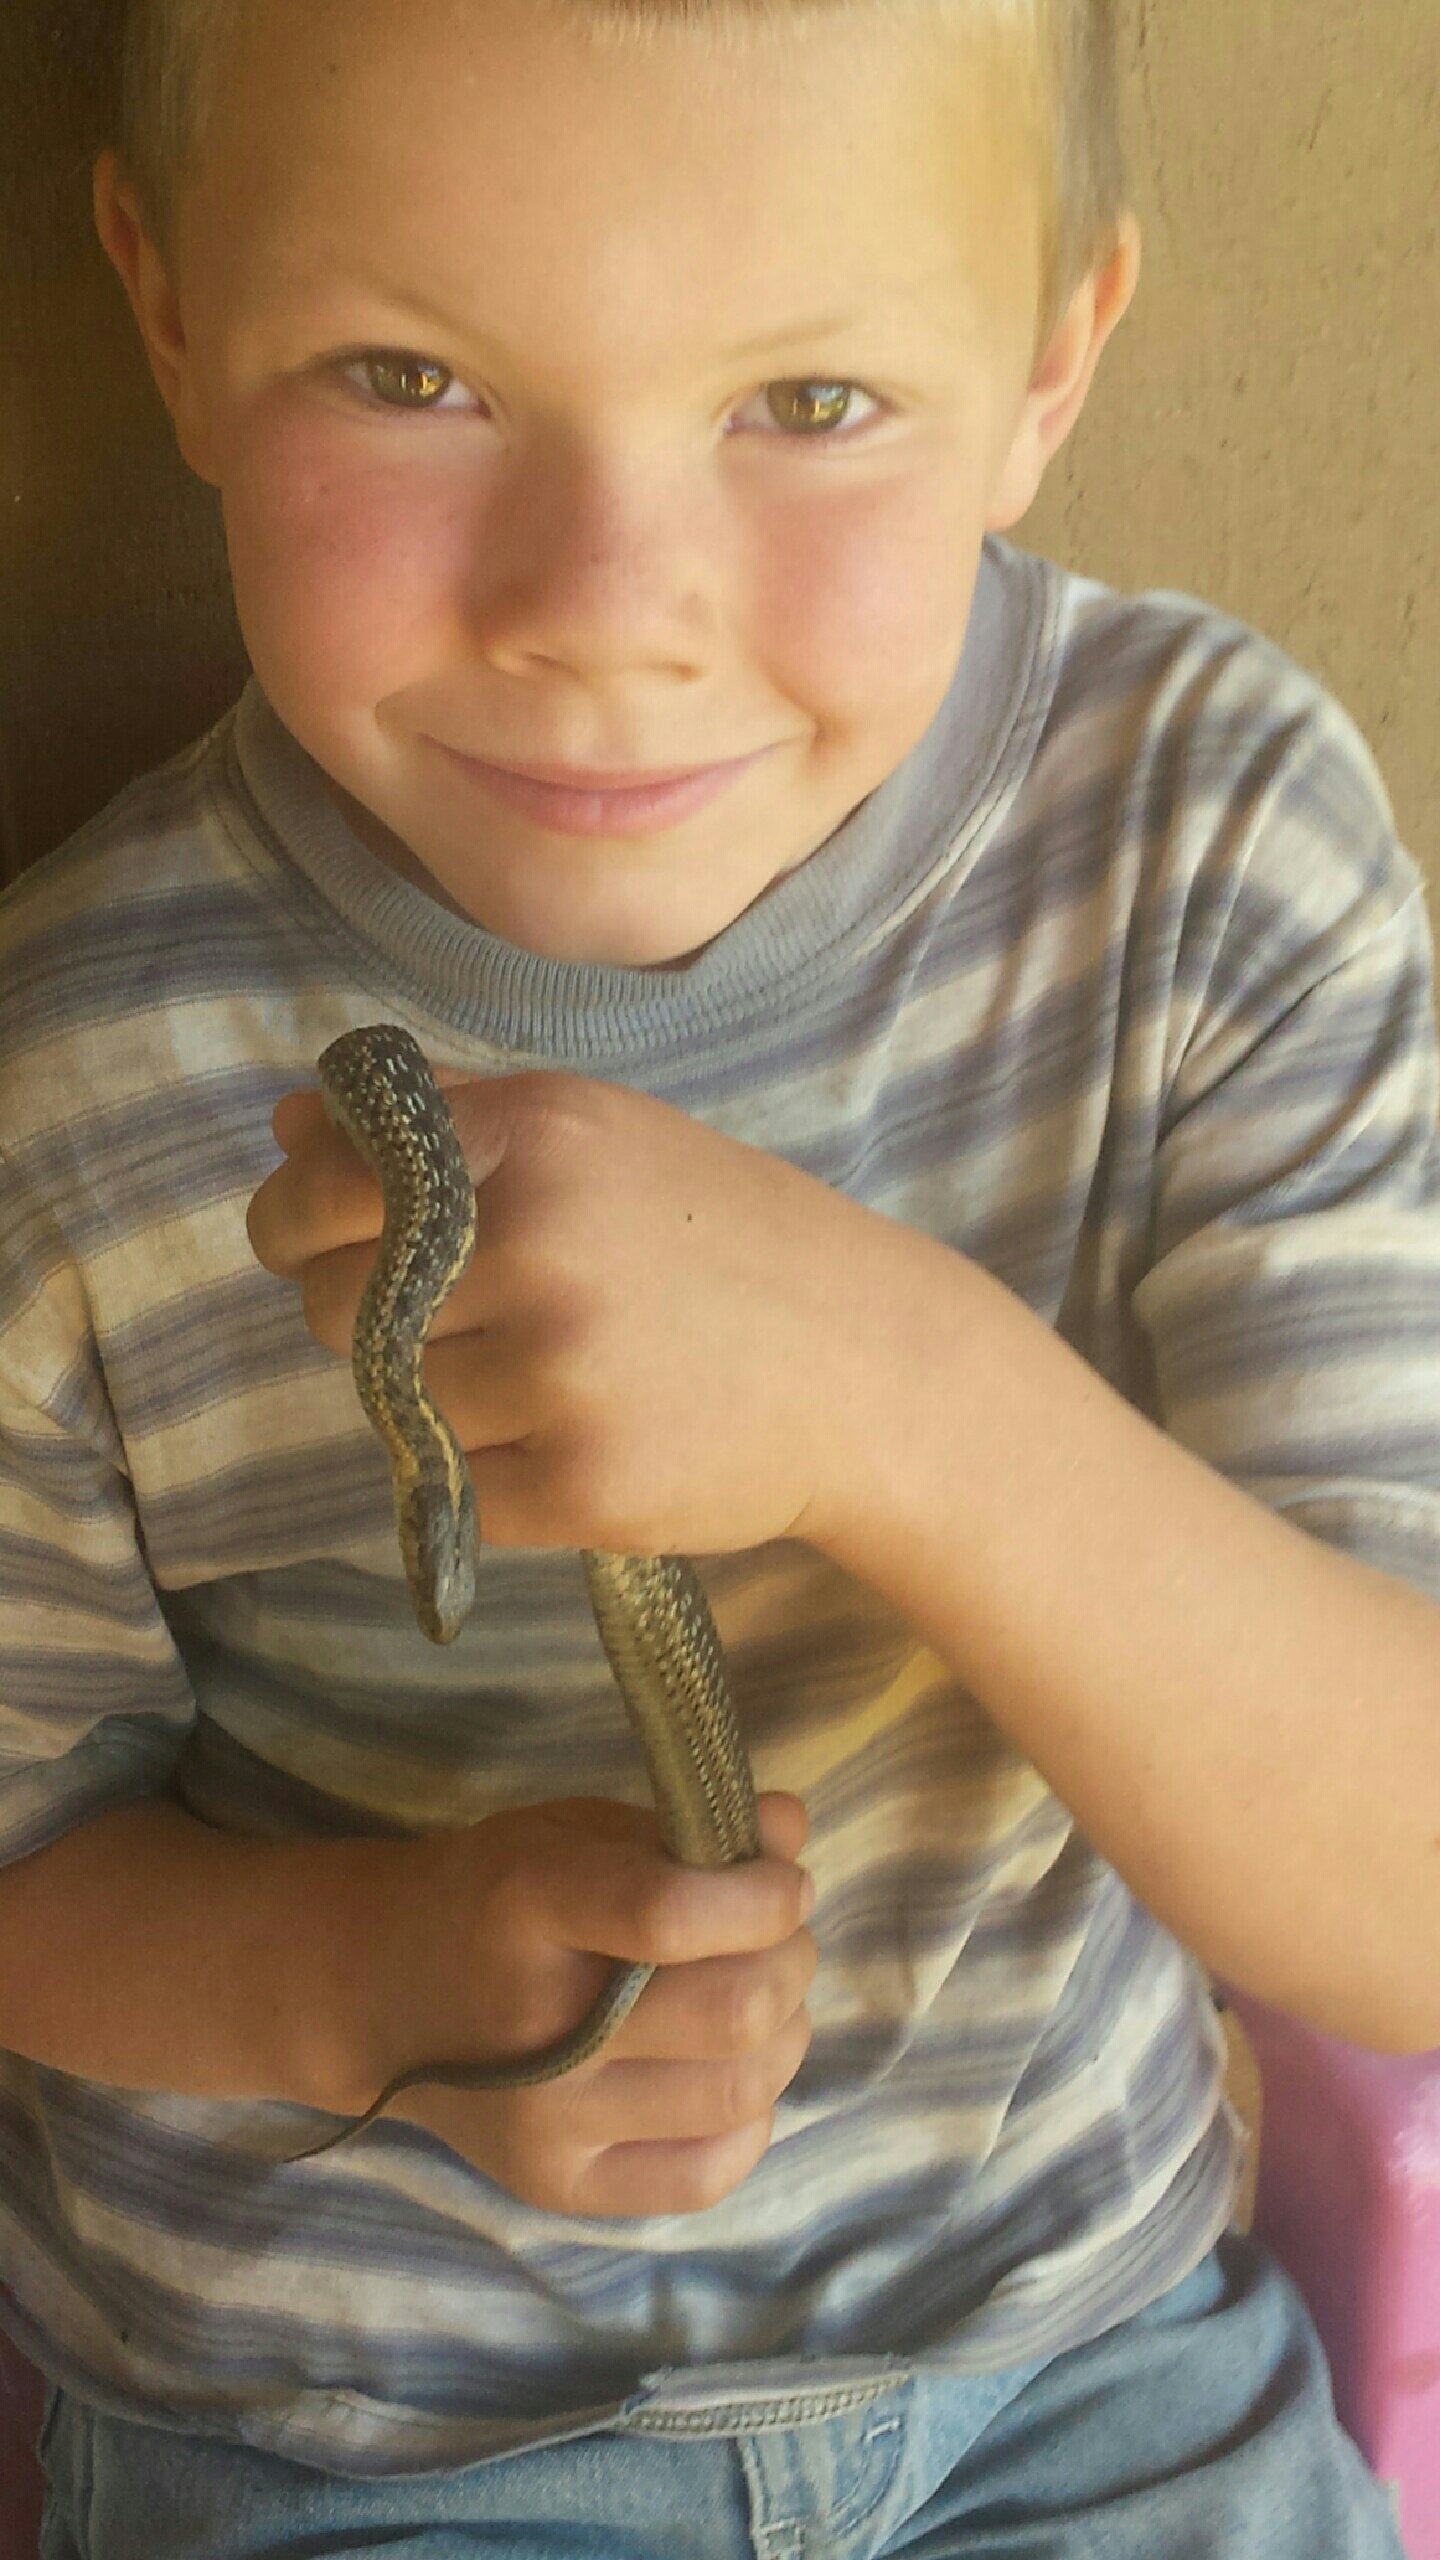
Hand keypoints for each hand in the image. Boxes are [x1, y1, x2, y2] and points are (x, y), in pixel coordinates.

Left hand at [247, 1064, 892, 1559]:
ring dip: (447, 1401)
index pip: (324, 1190)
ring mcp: (560, 1371)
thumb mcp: (599, 1139)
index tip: (317, 1246)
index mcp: (534, 1138)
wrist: (872, 1369)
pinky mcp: (581, 1484)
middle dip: (375, 1321)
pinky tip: (582, 1435)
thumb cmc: (724, 1241)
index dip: (297, 1226)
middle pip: (338, 1309)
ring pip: (397, 1406)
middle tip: (470, 1320)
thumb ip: (445, 1124)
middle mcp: (539, 1244)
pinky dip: (497, 1476)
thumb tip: (288, 1126)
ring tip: (556, 1376)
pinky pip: (455, 1491)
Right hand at [376, 1790, 816, 2216]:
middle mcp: (535, 2028)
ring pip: (738, 2091)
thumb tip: (791, 1827)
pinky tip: (730, 2072)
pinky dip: (751, 2119)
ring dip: (785, 2033)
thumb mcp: (570, 1834)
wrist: (379, 1993)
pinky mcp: (558, 2187)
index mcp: (526, 1907)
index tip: (785, 1881)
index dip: (760, 1897)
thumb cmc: (489, 1895)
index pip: (669, 1914)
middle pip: (729, 2012)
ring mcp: (545, 2123)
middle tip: (781, 1936)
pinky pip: (705, 2174)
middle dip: (790, 1961)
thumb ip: (682, 1832)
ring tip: (762, 1998)